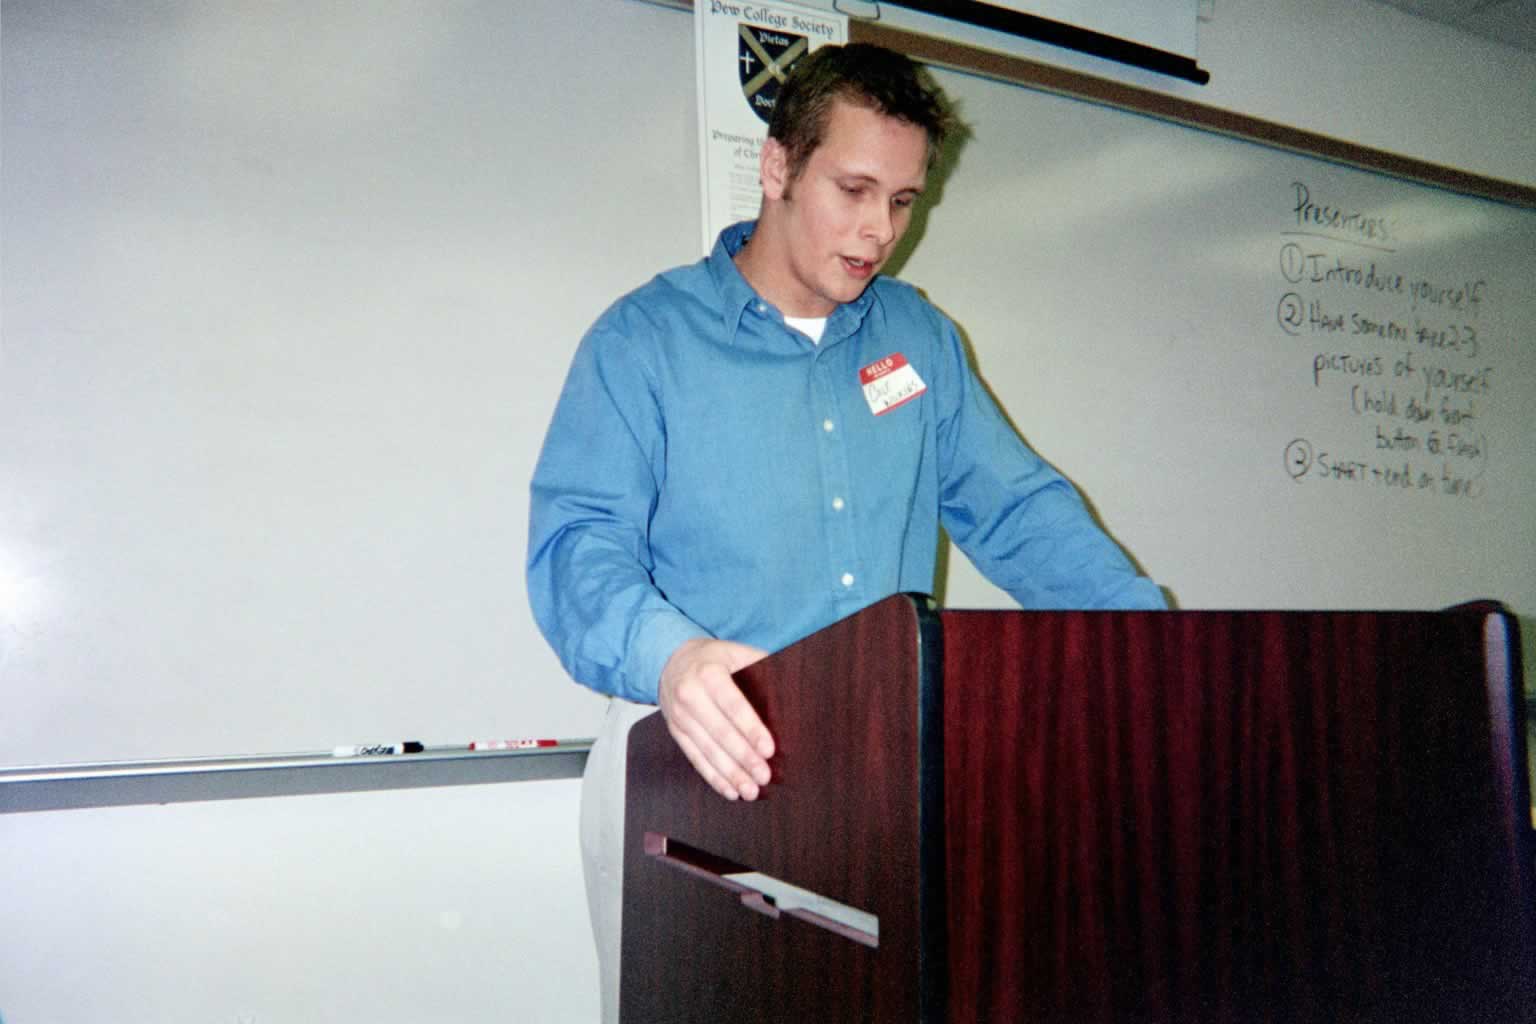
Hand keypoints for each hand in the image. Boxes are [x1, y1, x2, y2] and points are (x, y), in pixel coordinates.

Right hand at [657, 637, 772, 800]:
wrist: (670, 662)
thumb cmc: (713, 659)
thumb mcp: (734, 652)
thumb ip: (759, 664)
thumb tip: (791, 684)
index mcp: (708, 674)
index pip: (732, 705)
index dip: (750, 729)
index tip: (768, 749)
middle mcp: (690, 696)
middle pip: (720, 732)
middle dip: (743, 757)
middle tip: (764, 775)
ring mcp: (680, 717)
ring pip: (707, 750)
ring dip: (730, 774)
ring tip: (750, 790)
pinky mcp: (676, 733)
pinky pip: (695, 758)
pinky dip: (713, 777)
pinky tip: (730, 790)